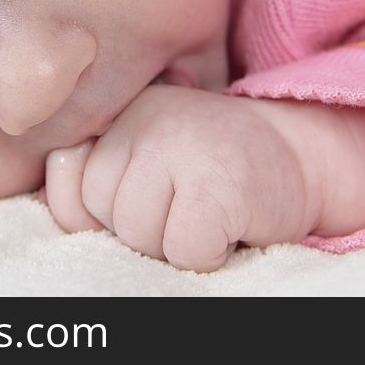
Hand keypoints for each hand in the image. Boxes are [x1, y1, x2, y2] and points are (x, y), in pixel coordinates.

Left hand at [40, 85, 329, 271]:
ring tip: (206, 211)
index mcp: (120, 111)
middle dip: (139, 225)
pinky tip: (230, 222)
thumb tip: (63, 194)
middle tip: (186, 202)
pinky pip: (183, 249)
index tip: (155, 192)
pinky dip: (208, 253)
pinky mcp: (219, 181)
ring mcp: (183, 142)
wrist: (302, 157)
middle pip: (99, 208)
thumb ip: (90, 177)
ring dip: (171, 242)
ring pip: (136, 233)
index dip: (105, 208)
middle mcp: (145, 115)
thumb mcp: (142, 165)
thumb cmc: (211, 173)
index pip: (68, 179)